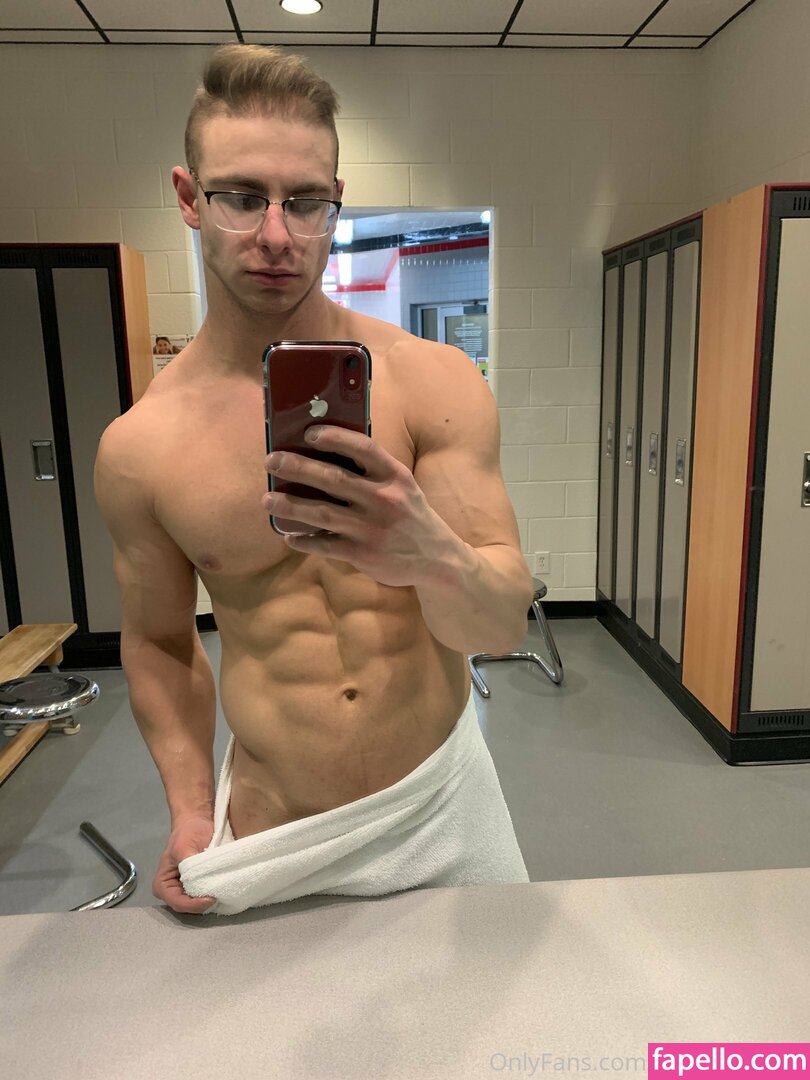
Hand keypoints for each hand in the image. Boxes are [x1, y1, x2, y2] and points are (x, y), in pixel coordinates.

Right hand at [153, 816, 216, 913]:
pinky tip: (222, 890)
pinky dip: (212, 894)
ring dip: (208, 901)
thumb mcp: (184, 847)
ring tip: (222, 894)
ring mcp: (185, 890)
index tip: (211, 898)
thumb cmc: (187, 833)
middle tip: (219, 897)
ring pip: (196, 904)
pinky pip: (204, 896)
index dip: (194, 904)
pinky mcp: (197, 886)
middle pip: (187, 907)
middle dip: (202, 904)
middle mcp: (172, 891)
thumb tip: (198, 879)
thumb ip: (188, 865)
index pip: (178, 903)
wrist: (197, 821)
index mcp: (162, 885)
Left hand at [263, 425, 458, 587]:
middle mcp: (385, 499)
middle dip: (297, 467)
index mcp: (395, 476)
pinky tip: (289, 536)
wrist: (438, 560)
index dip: (334, 438)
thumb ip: (374, 472)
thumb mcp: (403, 487)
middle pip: (333, 478)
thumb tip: (325, 456)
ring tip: (267, 499)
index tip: (309, 434)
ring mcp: (373, 528)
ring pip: (322, 513)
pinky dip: (304, 541)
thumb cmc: (410, 516)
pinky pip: (325, 545)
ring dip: (290, 505)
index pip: (363, 448)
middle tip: (272, 461)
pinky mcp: (364, 554)